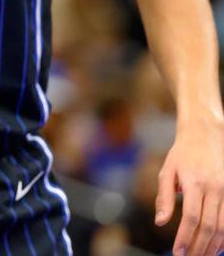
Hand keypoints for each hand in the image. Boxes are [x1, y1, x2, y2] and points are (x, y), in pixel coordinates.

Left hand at [156, 119, 223, 255]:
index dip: (185, 238)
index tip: (179, 253)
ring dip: (214, 246)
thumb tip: (160, 222)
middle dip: (199, 247)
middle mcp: (214, 188)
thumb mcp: (167, 171)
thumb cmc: (183, 154)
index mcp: (194, 183)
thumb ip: (164, 197)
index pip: (191, 218)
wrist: (206, 134)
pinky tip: (218, 246)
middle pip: (209, 226)